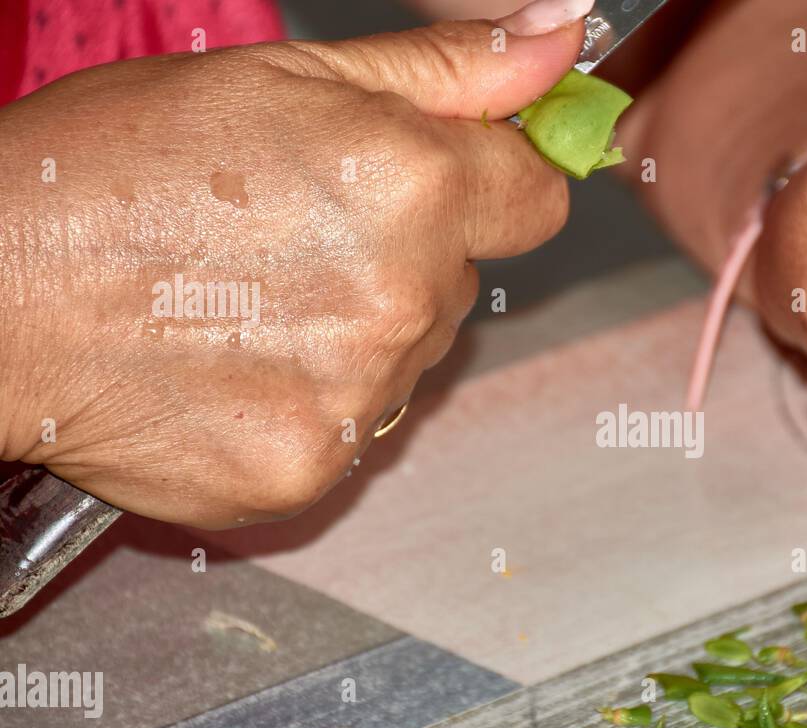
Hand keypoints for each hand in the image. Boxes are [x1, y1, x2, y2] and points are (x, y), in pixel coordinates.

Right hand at [0, 20, 581, 527]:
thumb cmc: (112, 173)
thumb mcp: (283, 78)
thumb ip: (443, 72)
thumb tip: (557, 42)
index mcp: (410, 185)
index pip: (538, 202)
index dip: (497, 188)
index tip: (455, 189)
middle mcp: (403, 300)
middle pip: (462, 285)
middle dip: (405, 260)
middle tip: (294, 241)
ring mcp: (358, 398)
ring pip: (410, 361)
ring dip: (358, 335)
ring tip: (251, 304)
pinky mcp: (310, 469)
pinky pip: (356, 431)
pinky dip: (313, 404)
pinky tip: (237, 367)